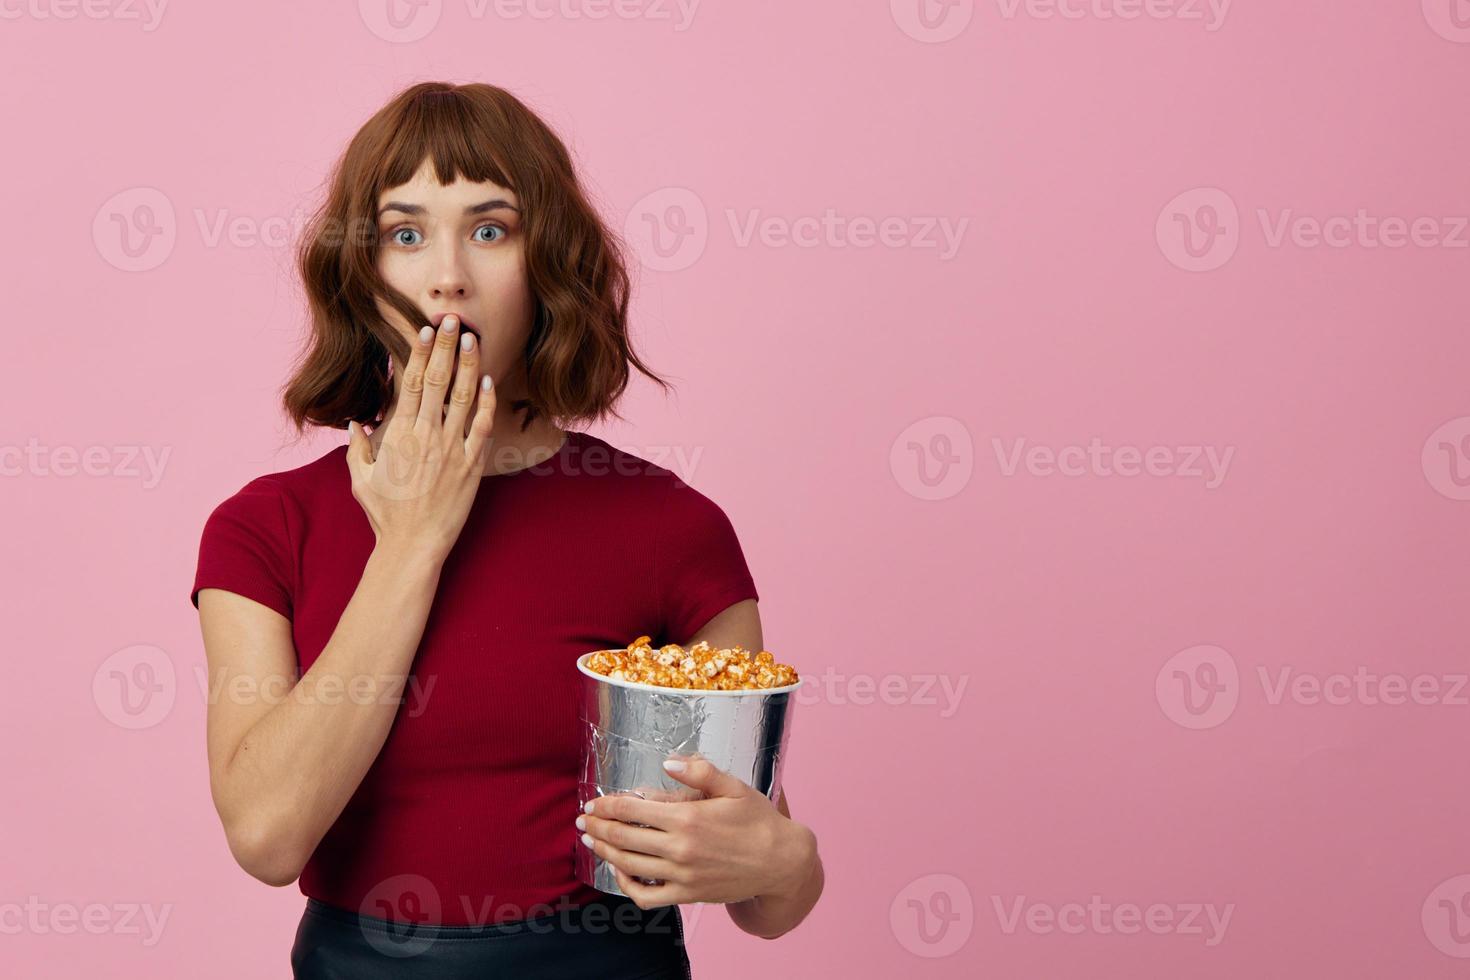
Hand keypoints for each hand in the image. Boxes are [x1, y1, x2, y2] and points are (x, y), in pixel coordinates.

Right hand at [346, 315, 495, 562]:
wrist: (413, 545)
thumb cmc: (385, 514)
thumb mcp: (359, 478)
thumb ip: (357, 447)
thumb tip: (356, 422)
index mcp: (399, 434)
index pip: (410, 383)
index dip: (419, 354)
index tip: (425, 331)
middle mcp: (426, 436)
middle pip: (437, 380)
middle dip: (445, 347)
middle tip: (453, 319)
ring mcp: (452, 449)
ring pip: (463, 397)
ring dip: (468, 365)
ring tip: (473, 338)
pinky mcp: (472, 465)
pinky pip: (482, 427)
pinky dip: (486, 402)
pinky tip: (489, 381)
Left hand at [579, 754, 816, 908]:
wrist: (781, 862)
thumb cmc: (758, 820)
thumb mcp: (734, 787)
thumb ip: (700, 771)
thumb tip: (667, 762)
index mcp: (688, 818)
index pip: (633, 810)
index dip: (607, 806)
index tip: (593, 803)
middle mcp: (680, 849)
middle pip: (623, 838)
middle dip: (597, 827)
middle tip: (582, 821)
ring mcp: (682, 875)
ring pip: (629, 865)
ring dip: (604, 852)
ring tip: (592, 842)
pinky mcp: (687, 895)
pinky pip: (646, 896)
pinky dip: (627, 886)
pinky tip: (621, 872)